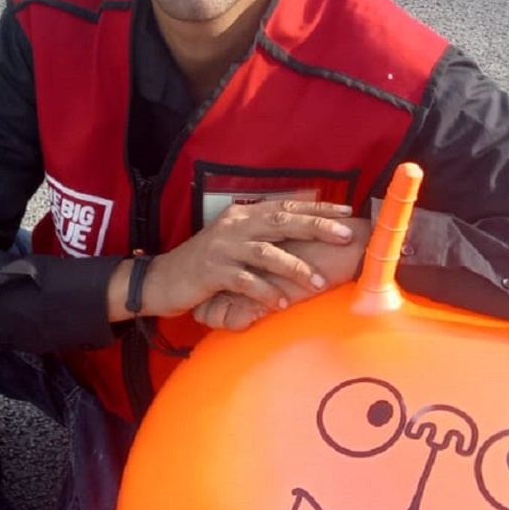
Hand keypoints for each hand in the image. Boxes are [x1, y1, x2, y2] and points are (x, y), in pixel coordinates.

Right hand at [139, 200, 358, 318]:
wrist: (161, 280)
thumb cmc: (205, 264)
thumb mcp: (235, 241)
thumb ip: (263, 234)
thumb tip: (302, 230)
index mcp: (243, 214)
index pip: (287, 206)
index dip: (318, 210)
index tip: (347, 214)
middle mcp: (235, 225)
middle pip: (283, 221)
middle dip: (317, 227)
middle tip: (346, 235)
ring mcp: (223, 248)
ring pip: (266, 253)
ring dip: (295, 267)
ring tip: (318, 282)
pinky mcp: (212, 273)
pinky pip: (245, 282)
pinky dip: (265, 292)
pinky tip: (281, 304)